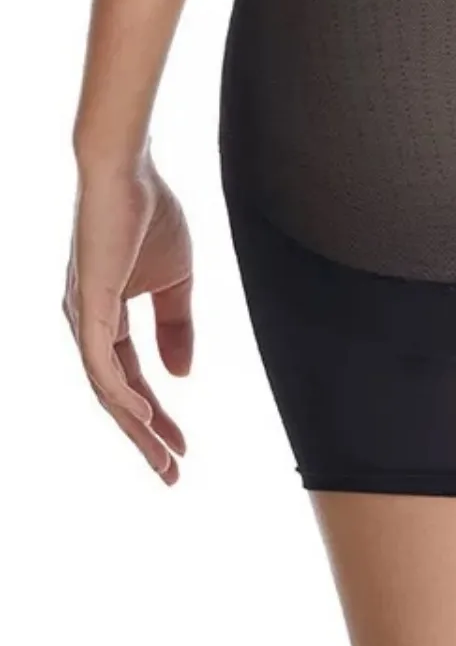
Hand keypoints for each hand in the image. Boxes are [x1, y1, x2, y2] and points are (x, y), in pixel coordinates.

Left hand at [63, 155, 193, 484]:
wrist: (129, 171)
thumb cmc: (149, 214)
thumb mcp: (176, 281)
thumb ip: (177, 327)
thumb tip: (182, 374)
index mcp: (106, 318)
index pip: (130, 381)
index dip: (157, 416)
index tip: (183, 448)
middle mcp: (86, 324)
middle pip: (115, 397)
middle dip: (145, 438)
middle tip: (171, 474)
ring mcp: (83, 316)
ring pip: (106, 389)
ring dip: (136, 427)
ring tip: (164, 457)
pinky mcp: (87, 304)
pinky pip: (101, 363)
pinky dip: (121, 394)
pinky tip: (143, 417)